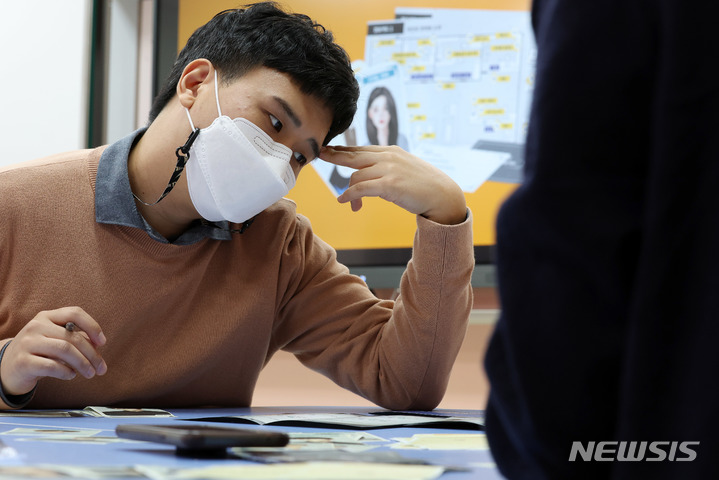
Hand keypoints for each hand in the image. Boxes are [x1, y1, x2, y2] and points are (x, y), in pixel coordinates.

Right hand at [0, 307, 106, 397]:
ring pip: (65, 350)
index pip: (74, 313)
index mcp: (47, 316)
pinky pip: (52, 366)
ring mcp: (28, 343)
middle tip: (101, 368)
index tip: (102, 342)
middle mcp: (36, 326)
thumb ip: (76, 339)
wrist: (7, 368)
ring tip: (90, 373)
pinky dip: (66, 372)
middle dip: (92, 354)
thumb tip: (98, 347)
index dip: (92, 326)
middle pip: (73, 337)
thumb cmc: (38, 352)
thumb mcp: (56, 340)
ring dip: (83, 364)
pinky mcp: (23, 361)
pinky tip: (70, 375)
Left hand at [320, 145, 466, 224]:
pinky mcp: (390, 185)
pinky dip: (350, 196)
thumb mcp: (404, 169)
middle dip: (334, 155)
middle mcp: (388, 157)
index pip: (361, 149)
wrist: (443, 195)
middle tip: (320, 154)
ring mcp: (389, 169)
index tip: (329, 149)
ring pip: (356, 176)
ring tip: (351, 205)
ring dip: (349, 192)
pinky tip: (345, 202)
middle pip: (353, 155)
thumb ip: (387, 167)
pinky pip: (361, 189)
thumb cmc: (425, 186)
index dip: (343, 149)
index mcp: (391, 152)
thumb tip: (370, 174)